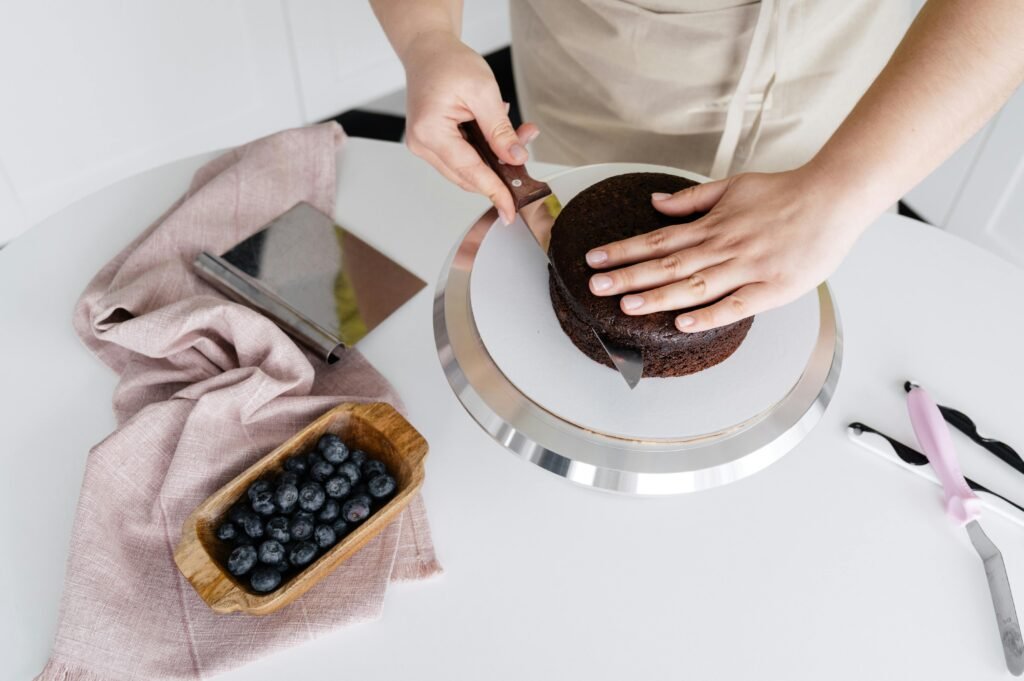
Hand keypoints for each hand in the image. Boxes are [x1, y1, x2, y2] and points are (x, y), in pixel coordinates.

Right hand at [402, 31, 537, 222]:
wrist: (428, 51)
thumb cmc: (449, 64)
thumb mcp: (484, 92)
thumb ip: (500, 130)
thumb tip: (516, 158)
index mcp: (431, 131)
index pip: (469, 171)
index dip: (494, 191)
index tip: (511, 209)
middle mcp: (422, 144)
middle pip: (467, 176)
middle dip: (500, 171)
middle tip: (526, 154)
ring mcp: (424, 146)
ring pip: (466, 170)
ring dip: (494, 160)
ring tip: (516, 135)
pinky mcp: (432, 144)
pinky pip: (461, 159)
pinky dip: (483, 152)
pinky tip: (495, 133)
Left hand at [584, 168, 873, 331]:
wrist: (835, 195)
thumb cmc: (787, 192)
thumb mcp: (734, 186)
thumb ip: (692, 200)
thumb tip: (655, 203)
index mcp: (712, 225)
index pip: (658, 240)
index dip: (624, 250)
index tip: (595, 259)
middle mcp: (724, 247)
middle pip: (668, 265)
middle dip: (628, 275)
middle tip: (594, 286)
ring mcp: (747, 268)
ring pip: (695, 286)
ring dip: (658, 296)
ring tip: (626, 305)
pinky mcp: (772, 289)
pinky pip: (735, 305)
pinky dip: (708, 315)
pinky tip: (682, 323)